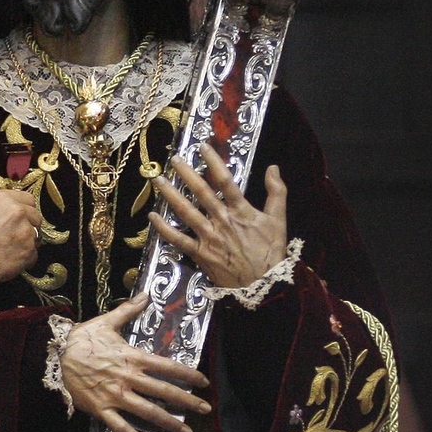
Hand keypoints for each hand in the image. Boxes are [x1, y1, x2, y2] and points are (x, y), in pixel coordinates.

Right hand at [0, 189, 42, 300]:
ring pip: (37, 236)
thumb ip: (3, 209)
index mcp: (3, 199)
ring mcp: (25, 231)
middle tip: (15, 236)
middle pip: (36, 216)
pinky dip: (25, 259)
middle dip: (29, 226)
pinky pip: (34, 254)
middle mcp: (17, 211)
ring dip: (27, 243)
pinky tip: (10, 260)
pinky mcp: (29, 251)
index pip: (28, 198)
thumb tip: (19, 212)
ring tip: (9, 249)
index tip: (21, 217)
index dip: (25, 209)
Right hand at [61, 293, 211, 431]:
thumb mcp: (106, 321)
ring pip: (147, 411)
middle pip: (163, 391)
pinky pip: (120, 426)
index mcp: (131, 357)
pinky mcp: (101, 408)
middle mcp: (127, 377)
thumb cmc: (83, 338)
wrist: (57, 354)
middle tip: (205, 409)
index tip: (203, 382)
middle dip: (187, 401)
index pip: (166, 366)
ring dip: (168, 422)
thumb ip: (128, 310)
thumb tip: (146, 294)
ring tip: (186, 431)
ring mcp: (115, 395)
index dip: (188, 374)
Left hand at [148, 144, 286, 288]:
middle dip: (186, 173)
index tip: (202, 146)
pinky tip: (152, 217)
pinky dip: (164, 228)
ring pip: (186, 211)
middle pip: (201, 192)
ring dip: (171, 194)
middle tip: (174, 158)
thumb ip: (277, 192)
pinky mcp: (200, 254)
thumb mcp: (279, 220)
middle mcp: (222, 220)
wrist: (265, 286)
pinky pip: (178, 239)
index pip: (225, 180)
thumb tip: (273, 167)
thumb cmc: (271, 252)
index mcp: (241, 210)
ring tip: (158, 180)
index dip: (213, 161)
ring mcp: (209, 237)